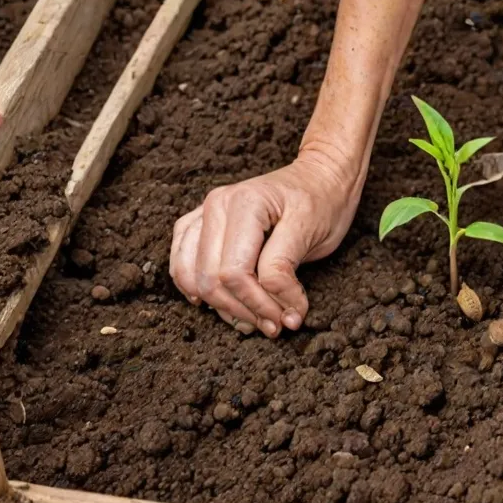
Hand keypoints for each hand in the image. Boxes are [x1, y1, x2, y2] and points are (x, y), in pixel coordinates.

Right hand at [170, 152, 360, 336]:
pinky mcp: (200, 223)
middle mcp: (215, 205)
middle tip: (276, 325)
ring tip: (253, 320)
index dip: (260, 304)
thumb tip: (280, 312)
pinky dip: (194, 287)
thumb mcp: (310, 234)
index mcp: (243, 204)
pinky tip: (215, 303)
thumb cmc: (321, 202)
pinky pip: (181, 261)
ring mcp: (203, 213)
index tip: (290, 318)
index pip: (234, 272)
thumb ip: (284, 270)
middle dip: (244, 310)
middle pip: (210, 279)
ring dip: (221, 306)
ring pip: (190, 275)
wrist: (321, 177)